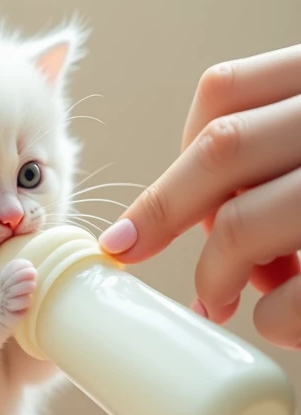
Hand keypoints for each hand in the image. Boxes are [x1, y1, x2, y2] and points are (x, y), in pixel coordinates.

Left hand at [99, 45, 300, 347]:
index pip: (223, 93)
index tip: (146, 204)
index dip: (174, 154)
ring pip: (242, 224)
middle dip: (164, 212)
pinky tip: (276, 321)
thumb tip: (203, 222)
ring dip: (214, 273)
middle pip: (221, 149)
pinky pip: (293, 298)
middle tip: (129, 254)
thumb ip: (273, 156)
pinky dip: (274, 319)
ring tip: (217, 300)